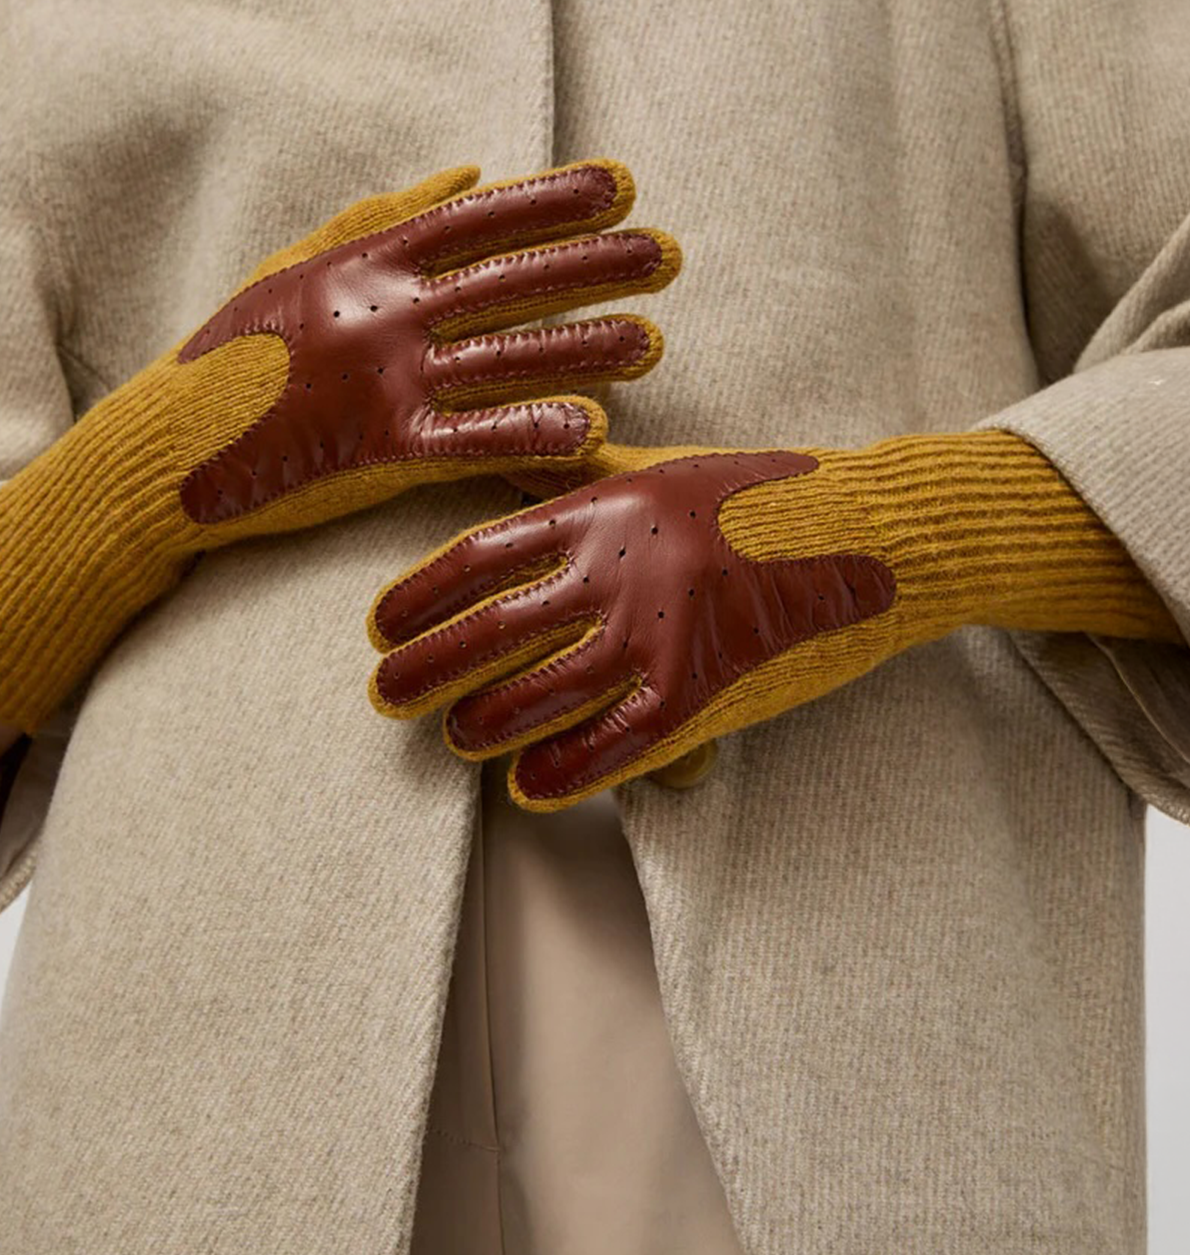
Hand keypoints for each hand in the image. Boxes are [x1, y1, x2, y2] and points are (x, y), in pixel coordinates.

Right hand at [170, 158, 678, 526]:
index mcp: (363, 262)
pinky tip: (592, 428)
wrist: (168, 447)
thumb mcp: (297, 264)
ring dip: (583, 345)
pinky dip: (530, 432)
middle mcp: (379, 311)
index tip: (621, 184)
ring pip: (502, 355)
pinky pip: (470, 438)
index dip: (552, 199)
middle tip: (668, 254)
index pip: (476, 220)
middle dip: (592, 264)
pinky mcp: (376, 448)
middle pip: (507, 279)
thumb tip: (471, 173)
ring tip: (653, 340)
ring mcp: (380, 378)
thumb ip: (385, 215)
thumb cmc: (233, 351)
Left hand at [367, 444, 901, 809]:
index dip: (420, 598)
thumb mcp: (661, 469)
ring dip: (484, 723)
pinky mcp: (705, 688)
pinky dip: (564, 771)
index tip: (382, 625)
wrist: (872, 532)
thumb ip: (579, 476)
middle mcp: (618, 567)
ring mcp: (660, 631)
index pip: (480, 557)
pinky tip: (527, 787)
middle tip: (386, 695)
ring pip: (539, 694)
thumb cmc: (763, 494)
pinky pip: (614, 744)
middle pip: (491, 631)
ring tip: (456, 737)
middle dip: (426, 671)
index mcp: (602, 507)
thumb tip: (502, 467)